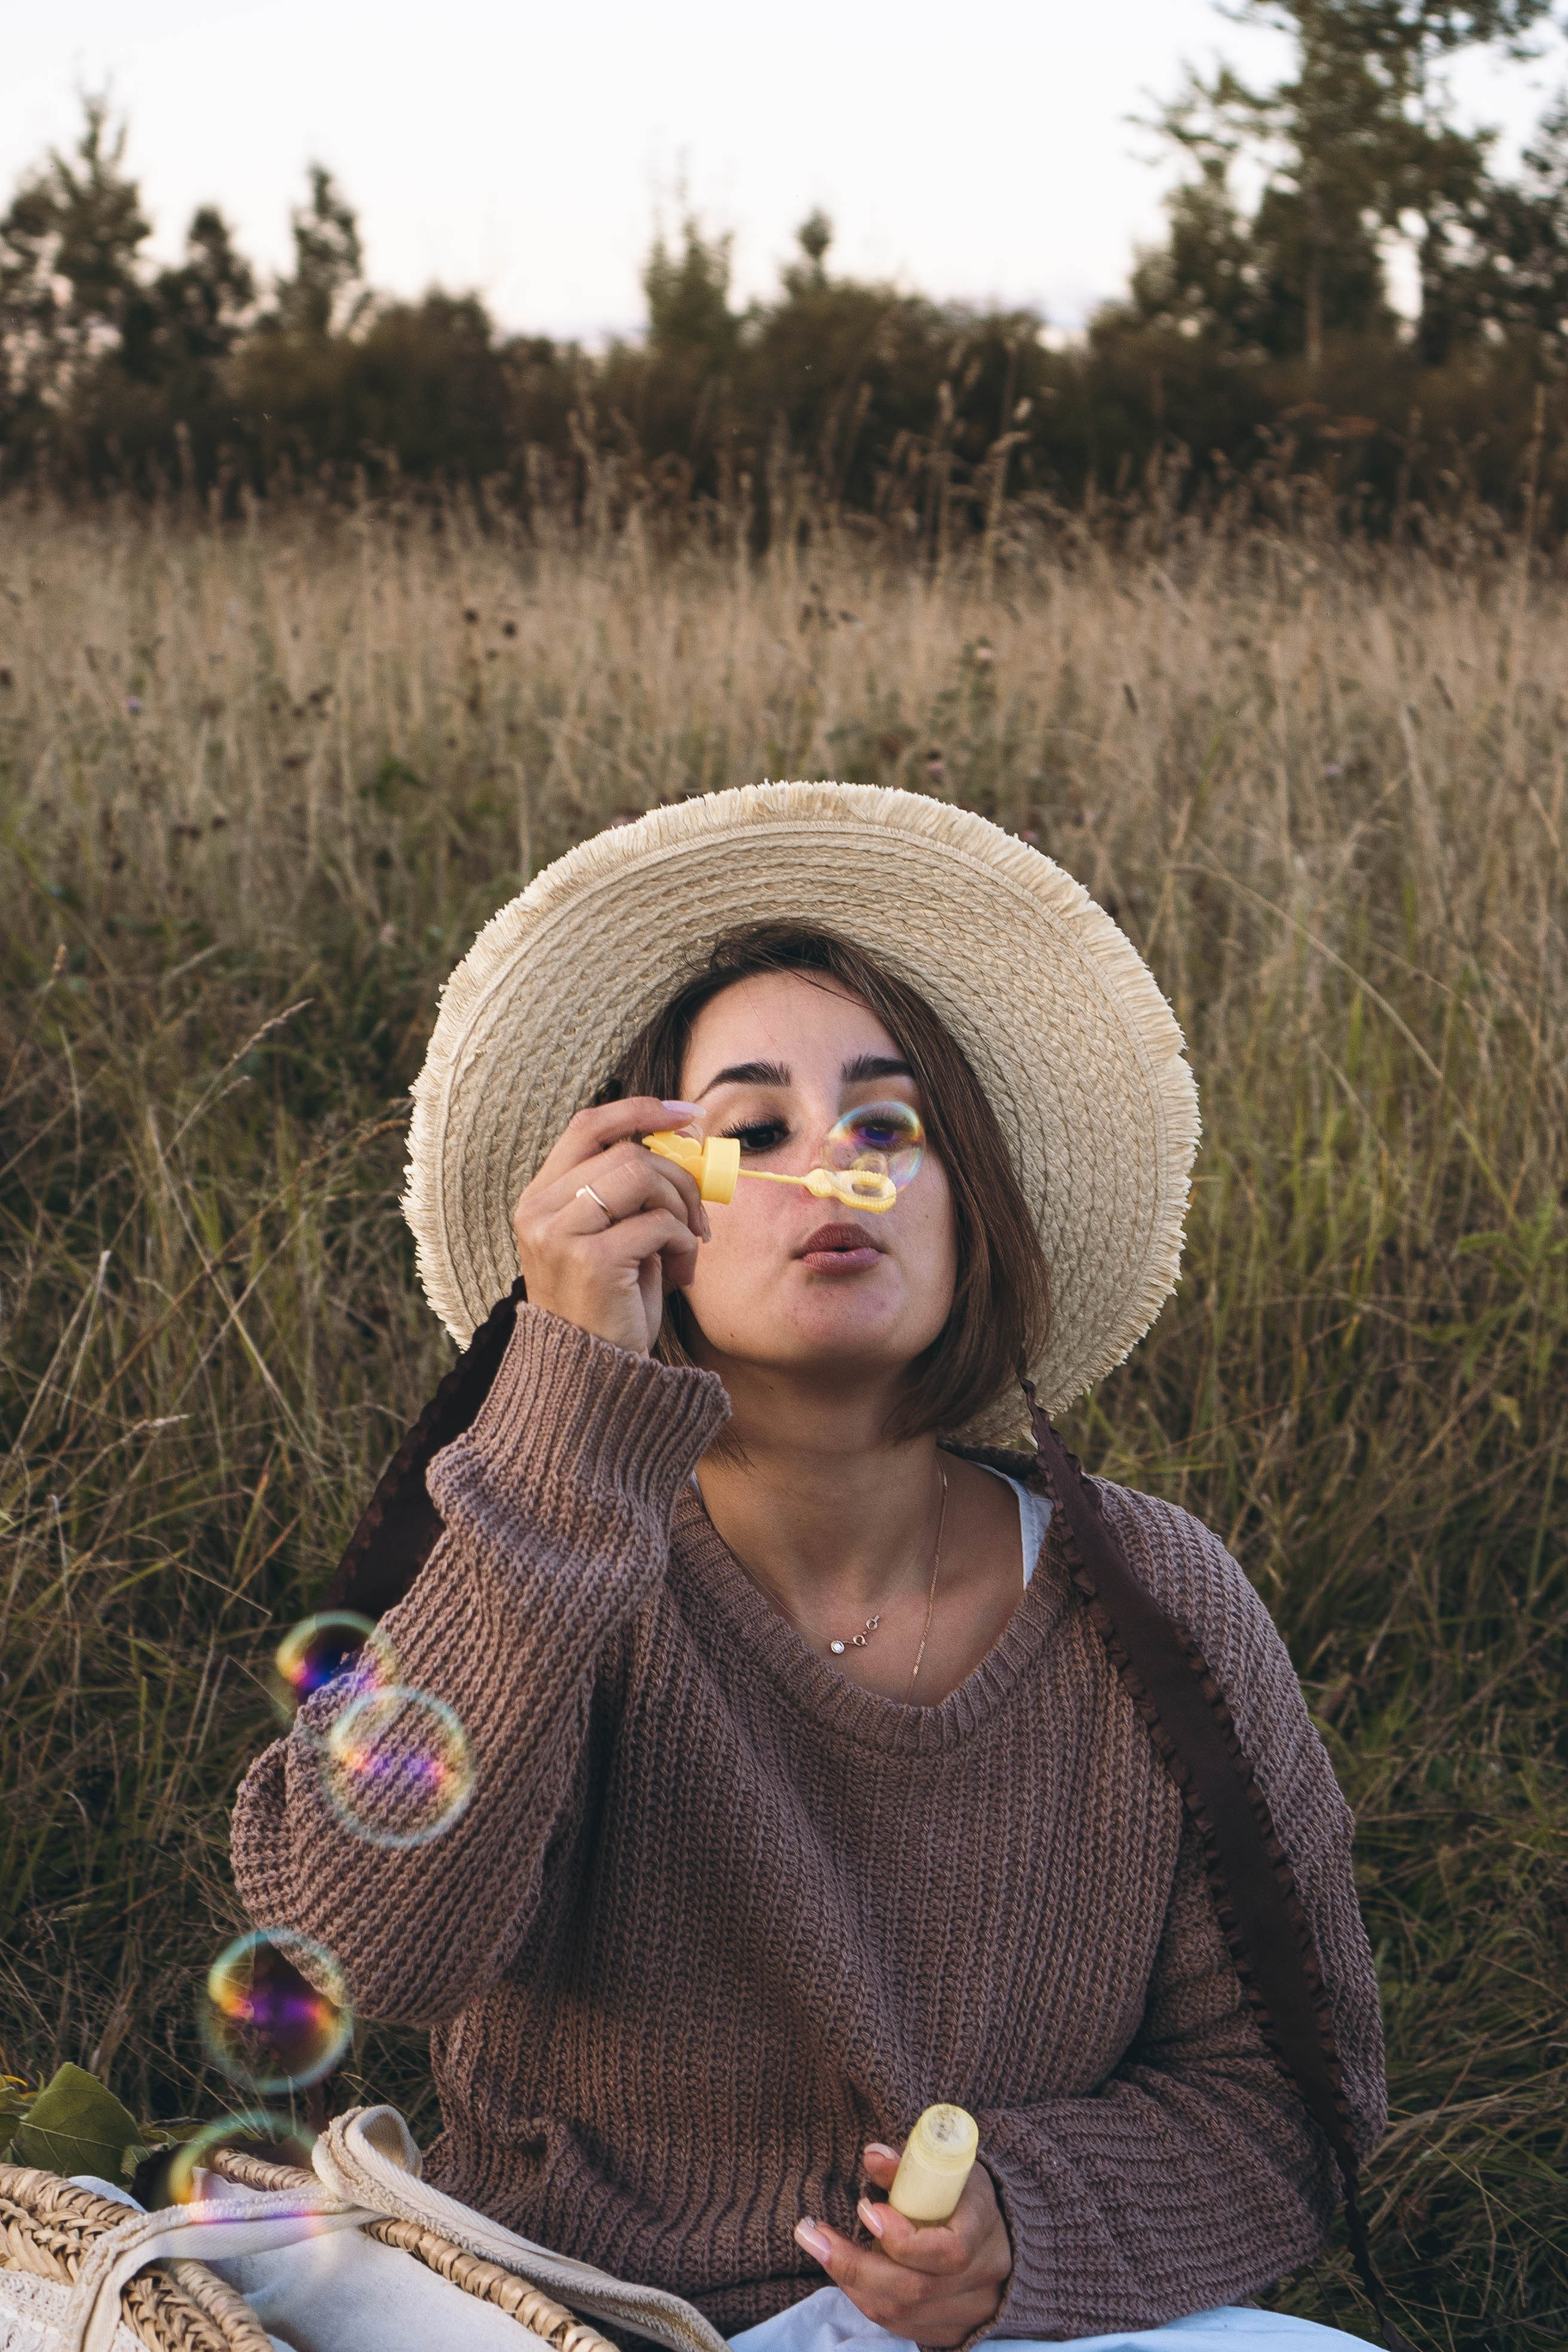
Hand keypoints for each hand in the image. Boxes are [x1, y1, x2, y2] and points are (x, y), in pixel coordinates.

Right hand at [512, 1098, 709, 1355]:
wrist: (590, 1379)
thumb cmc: (609, 1308)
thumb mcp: (613, 1238)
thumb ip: (632, 1193)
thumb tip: (686, 1142)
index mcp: (541, 1198)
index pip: (588, 1126)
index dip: (640, 1110)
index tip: (688, 1115)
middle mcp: (540, 1210)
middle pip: (628, 1151)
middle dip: (680, 1177)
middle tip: (698, 1217)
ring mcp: (559, 1233)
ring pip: (643, 1176)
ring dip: (682, 1208)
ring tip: (686, 1248)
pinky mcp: (590, 1259)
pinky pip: (659, 1223)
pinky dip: (684, 1244)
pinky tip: (679, 1275)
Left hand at [794, 2141, 1011, 2348]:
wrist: (999, 2231)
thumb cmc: (963, 2193)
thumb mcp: (943, 2167)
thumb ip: (907, 2166)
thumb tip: (872, 2157)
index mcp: (987, 2230)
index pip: (950, 2251)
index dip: (902, 2238)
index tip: (864, 2209)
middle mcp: (984, 2279)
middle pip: (916, 2288)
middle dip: (855, 2264)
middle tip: (813, 2234)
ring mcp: (971, 2313)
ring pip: (902, 2312)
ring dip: (851, 2282)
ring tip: (820, 2247)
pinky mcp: (952, 2333)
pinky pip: (900, 2326)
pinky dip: (865, 2300)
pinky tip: (844, 2272)